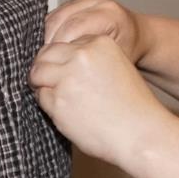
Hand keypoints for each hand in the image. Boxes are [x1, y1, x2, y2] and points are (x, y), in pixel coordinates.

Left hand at [30, 32, 170, 166]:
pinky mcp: (58, 101)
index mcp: (98, 43)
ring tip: (62, 101)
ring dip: (44, 87)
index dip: (62, 61)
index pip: (64, 45)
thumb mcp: (116, 69)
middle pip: (45, 55)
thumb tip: (57, 65)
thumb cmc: (131, 107)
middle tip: (53, 86)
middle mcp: (81, 55)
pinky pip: (41, 98)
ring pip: (37, 75)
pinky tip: (69, 114)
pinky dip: (49, 106)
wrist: (141, 134)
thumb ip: (89, 62)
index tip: (69, 75)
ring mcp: (67, 78)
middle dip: (45, 70)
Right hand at [44, 0, 144, 61]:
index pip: (72, 28)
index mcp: (109, 14)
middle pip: (59, 20)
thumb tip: (68, 70)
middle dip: (49, 43)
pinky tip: (53, 48)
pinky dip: (49, 31)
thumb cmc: (129, 49)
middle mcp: (97, 2)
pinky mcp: (76, 1)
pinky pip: (55, 15)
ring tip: (49, 57)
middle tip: (47, 62)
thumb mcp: (116, 60)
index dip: (59, 47)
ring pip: (53, 16)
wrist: (136, 34)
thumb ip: (95, 61)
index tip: (55, 65)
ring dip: (46, 37)